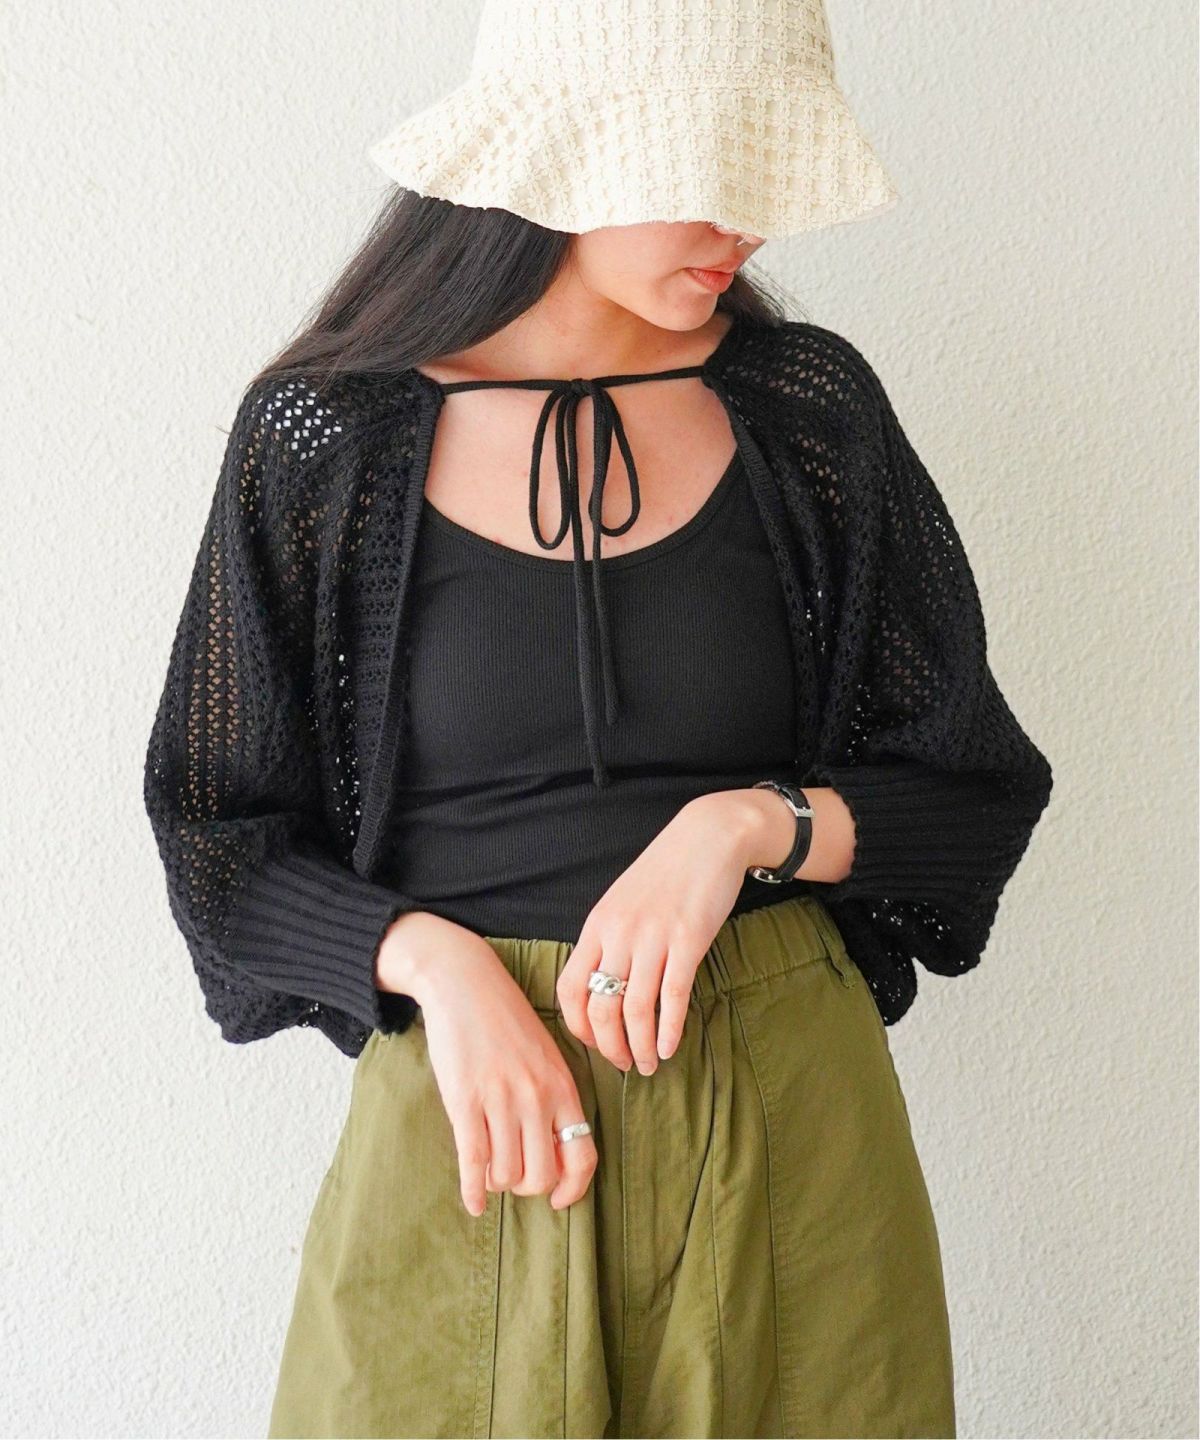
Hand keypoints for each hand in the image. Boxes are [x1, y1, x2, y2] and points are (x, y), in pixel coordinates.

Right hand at [376, 913, 597, 1216]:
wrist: (465, 984)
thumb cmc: (505, 1020)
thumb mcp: (545, 1054)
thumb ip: (554, 1097)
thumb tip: (557, 1150)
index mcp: (562, 1086)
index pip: (583, 1155)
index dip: (573, 1189)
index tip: (557, 1200)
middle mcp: (537, 1097)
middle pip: (541, 1174)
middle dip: (527, 1185)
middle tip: (514, 1175)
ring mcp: (501, 1099)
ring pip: (506, 1173)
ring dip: (497, 1181)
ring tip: (489, 1169)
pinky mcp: (465, 1101)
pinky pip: (473, 1161)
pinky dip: (472, 1191)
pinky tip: (472, 1204)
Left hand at [554, 793, 762, 1074]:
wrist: (708, 836)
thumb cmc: (667, 871)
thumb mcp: (623, 901)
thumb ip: (610, 938)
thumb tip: (602, 985)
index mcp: (597, 925)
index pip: (569, 988)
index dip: (577, 1027)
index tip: (594, 1044)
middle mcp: (618, 934)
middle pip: (600, 1008)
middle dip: (609, 1047)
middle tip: (624, 1064)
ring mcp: (653, 937)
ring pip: (635, 1009)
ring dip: (641, 1046)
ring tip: (648, 1065)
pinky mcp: (688, 940)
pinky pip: (672, 996)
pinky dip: (669, 1029)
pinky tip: (670, 1047)